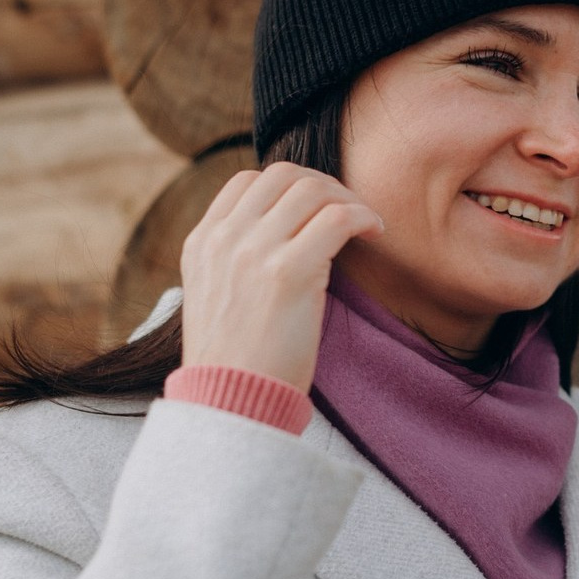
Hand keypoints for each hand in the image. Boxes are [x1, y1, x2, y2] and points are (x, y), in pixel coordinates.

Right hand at [179, 162, 385, 393]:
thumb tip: (284, 231)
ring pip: (314, 190)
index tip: (319, 207)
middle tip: (349, 210)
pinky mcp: (289, 271)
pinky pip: (339, 218)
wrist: (230, 403)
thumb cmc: (237, 360)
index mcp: (202, 242)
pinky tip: (376, 233)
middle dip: (325, 185)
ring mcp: (254, 252)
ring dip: (349, 200)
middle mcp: (224, 239)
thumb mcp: (216, 296)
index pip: (248, 181)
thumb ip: (235, 258)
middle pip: (284, 175)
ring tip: (367, 224)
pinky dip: (365, 217)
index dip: (292, 185)